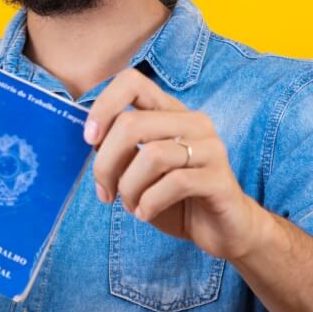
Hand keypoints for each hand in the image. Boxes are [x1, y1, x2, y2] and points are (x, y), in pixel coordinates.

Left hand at [85, 68, 264, 260]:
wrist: (222, 229)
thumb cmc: (175, 198)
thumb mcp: (139, 171)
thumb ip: (120, 150)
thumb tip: (94, 138)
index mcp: (171, 112)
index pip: (132, 82)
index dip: (103, 106)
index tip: (90, 139)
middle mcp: (193, 122)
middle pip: (132, 124)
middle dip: (106, 163)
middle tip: (105, 191)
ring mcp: (211, 148)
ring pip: (151, 155)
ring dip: (129, 187)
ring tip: (131, 205)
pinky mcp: (220, 179)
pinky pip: (175, 182)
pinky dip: (149, 203)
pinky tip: (146, 213)